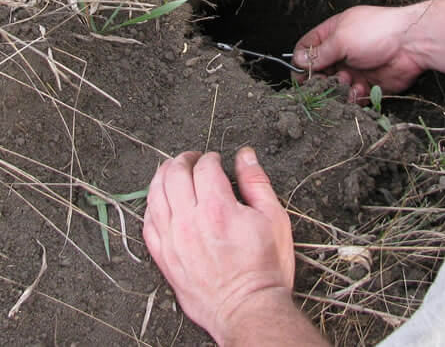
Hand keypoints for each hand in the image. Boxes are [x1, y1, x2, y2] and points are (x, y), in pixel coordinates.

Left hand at [143, 148, 293, 343]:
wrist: (248, 309)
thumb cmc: (264, 268)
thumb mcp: (274, 218)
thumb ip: (256, 182)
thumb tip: (245, 156)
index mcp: (218, 208)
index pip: (204, 167)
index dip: (211, 157)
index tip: (216, 159)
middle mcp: (190, 221)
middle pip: (174, 175)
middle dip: (184, 160)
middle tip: (192, 158)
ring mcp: (173, 241)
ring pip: (155, 196)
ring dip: (163, 176)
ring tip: (172, 170)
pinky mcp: (165, 259)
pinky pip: (148, 224)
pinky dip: (151, 205)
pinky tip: (159, 200)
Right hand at [292, 5, 429, 101]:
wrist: (412, 44)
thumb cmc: (375, 32)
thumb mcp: (341, 39)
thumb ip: (319, 52)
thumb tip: (297, 59)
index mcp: (333, 34)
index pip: (307, 47)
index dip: (300, 61)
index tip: (299, 75)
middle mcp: (342, 52)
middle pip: (319, 71)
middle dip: (319, 79)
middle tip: (323, 83)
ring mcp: (354, 69)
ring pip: (335, 87)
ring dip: (337, 88)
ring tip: (347, 82)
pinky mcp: (368, 85)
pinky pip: (352, 97)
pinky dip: (353, 97)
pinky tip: (359, 90)